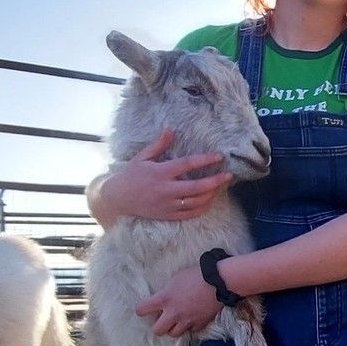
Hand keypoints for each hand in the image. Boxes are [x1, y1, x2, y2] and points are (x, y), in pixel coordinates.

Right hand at [103, 128, 234, 221]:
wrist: (117, 199)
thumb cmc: (130, 175)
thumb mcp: (142, 157)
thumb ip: (159, 145)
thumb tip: (170, 129)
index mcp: (160, 173)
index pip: (187, 164)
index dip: (205, 160)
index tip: (219, 156)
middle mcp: (165, 190)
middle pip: (197, 187)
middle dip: (215, 181)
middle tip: (229, 175)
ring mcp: (167, 205)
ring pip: (196, 202)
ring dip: (211, 194)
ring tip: (221, 186)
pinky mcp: (168, 215)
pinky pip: (190, 213)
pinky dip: (203, 207)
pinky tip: (210, 200)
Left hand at [136, 265, 222, 335]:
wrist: (219, 282)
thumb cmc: (196, 275)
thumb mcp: (176, 278)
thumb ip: (167, 290)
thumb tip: (165, 296)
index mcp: (164, 299)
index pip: (142, 310)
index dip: (141, 310)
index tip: (144, 309)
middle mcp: (173, 313)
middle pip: (157, 330)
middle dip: (158, 325)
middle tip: (162, 319)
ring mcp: (187, 321)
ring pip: (174, 334)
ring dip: (173, 328)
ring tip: (177, 321)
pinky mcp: (199, 324)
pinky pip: (190, 331)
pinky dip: (189, 327)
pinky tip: (191, 319)